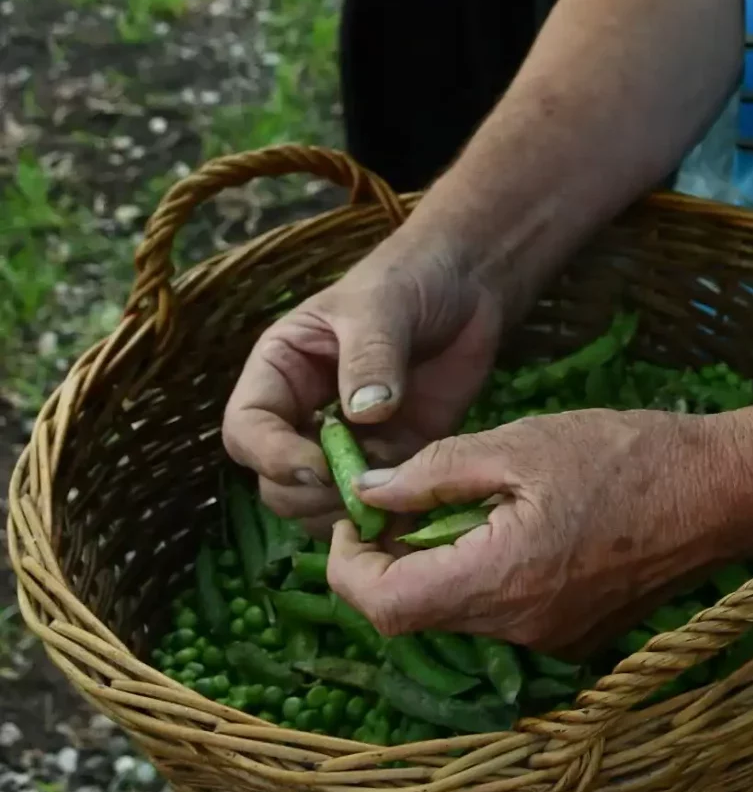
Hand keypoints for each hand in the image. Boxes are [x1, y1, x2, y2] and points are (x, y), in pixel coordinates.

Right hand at [221, 231, 504, 528]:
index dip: (271, 456)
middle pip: (275, 481)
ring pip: (319, 504)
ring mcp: (347, 443)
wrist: (468, 286)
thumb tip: (364, 414)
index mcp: (280, 373)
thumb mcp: (383, 306)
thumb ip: (370, 357)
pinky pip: (374, 503)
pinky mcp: (392, 459)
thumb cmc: (409, 280)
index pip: (246, 430)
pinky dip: (390, 511)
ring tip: (393, 482)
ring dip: (348, 508)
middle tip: (362, 482)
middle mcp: (302, 414)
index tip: (318, 463)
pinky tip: (419, 492)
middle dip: (311, 491)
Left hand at [325, 409, 731, 648]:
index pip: (383, 606)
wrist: (722, 492)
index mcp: (499, 579)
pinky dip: (485, 574)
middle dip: (393, 558)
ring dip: (440, 565)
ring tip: (465, 501)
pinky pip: (503, 615)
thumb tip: (370, 493)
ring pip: (459, 614)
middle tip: (403, 498)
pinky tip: (514, 524)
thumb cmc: (625, 455)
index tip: (355, 516)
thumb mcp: (519, 443)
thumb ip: (434, 472)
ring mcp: (549, 641)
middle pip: (416, 614)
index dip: (348, 565)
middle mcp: (519, 629)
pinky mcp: (574, 636)